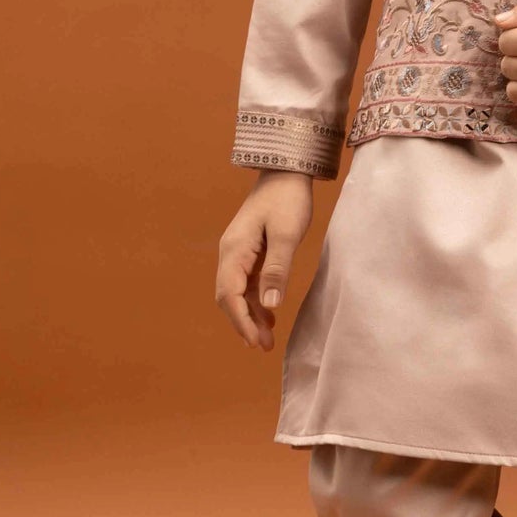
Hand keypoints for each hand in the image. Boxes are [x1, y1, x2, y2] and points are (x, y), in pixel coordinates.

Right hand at [215, 171, 314, 350]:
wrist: (287, 170)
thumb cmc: (288, 199)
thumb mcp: (286, 235)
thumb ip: (277, 271)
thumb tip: (268, 306)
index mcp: (235, 249)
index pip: (229, 295)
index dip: (241, 321)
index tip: (255, 342)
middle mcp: (230, 252)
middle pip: (228, 297)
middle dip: (243, 323)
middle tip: (263, 346)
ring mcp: (239, 251)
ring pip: (237, 292)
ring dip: (249, 314)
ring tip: (267, 337)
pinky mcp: (250, 250)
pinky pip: (247, 282)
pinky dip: (255, 300)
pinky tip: (269, 314)